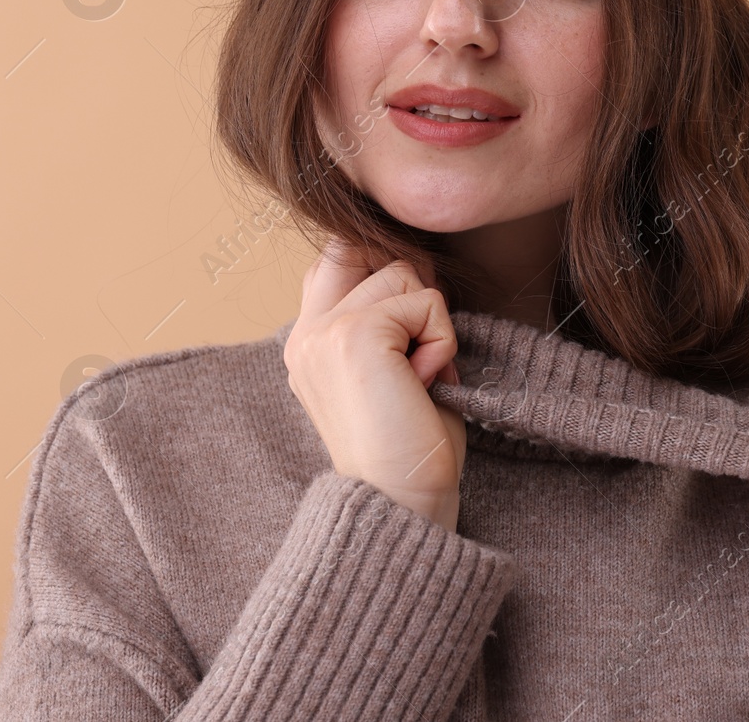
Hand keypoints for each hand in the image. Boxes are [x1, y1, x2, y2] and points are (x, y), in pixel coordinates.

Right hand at [284, 237, 466, 530]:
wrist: (403, 502)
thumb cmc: (410, 446)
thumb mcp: (391, 369)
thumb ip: (388, 318)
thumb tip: (417, 267)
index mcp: (308, 342)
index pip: (337, 258)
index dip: (384, 272)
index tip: (411, 328)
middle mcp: (306, 333)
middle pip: (362, 248)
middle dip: (408, 286)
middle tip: (419, 348)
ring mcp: (323, 331)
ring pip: (402, 272)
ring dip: (431, 323)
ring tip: (419, 377)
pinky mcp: (354, 334)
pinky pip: (426, 302)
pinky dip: (442, 341)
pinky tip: (426, 383)